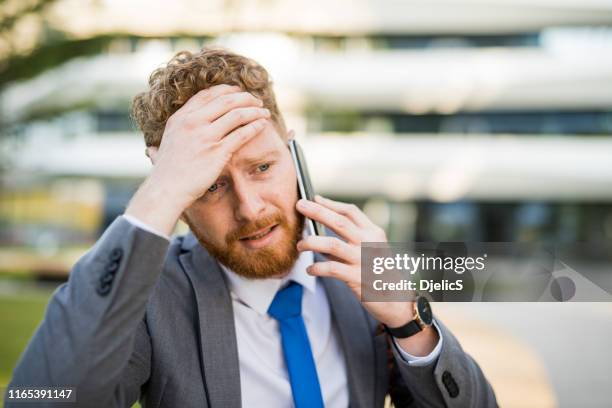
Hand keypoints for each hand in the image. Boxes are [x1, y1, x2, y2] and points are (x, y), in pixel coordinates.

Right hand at [126, 84, 269, 234]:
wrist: (167, 190)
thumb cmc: (166, 173)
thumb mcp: (161, 147)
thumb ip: (169, 142)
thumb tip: (153, 148)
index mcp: (180, 118)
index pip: (207, 94)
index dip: (227, 90)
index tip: (239, 92)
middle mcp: (193, 122)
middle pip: (226, 100)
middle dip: (245, 98)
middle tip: (257, 100)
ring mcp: (205, 136)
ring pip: (237, 114)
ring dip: (255, 110)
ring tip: (264, 111)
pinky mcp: (217, 151)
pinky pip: (242, 133)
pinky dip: (255, 126)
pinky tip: (262, 125)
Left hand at [296, 195, 437, 355]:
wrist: (398, 302)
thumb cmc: (380, 275)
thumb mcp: (371, 252)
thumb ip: (349, 243)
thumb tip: (319, 237)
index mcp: (374, 233)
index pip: (351, 212)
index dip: (331, 204)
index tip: (315, 199)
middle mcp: (370, 244)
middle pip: (340, 222)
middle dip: (317, 212)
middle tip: (300, 205)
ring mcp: (364, 261)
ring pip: (332, 244)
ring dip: (312, 242)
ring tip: (300, 245)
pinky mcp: (357, 279)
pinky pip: (331, 269)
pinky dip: (317, 267)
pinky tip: (310, 269)